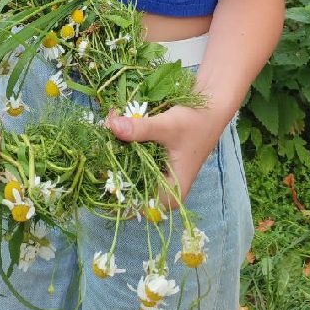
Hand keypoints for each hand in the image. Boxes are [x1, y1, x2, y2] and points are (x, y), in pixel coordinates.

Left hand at [106, 103, 225, 208]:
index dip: (114, 189)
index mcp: (171, 194)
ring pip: (128, 172)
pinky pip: (132, 160)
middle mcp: (164, 190)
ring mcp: (158, 175)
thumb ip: (140, 129)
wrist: (211, 105)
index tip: (98, 168)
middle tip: (98, 143)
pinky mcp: (154, 161)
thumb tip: (111, 126)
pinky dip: (123, 147)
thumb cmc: (195, 121)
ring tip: (104, 133)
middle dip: (111, 166)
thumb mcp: (167, 126)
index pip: (134, 205)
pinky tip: (113, 130)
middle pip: (128, 188)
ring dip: (115, 154)